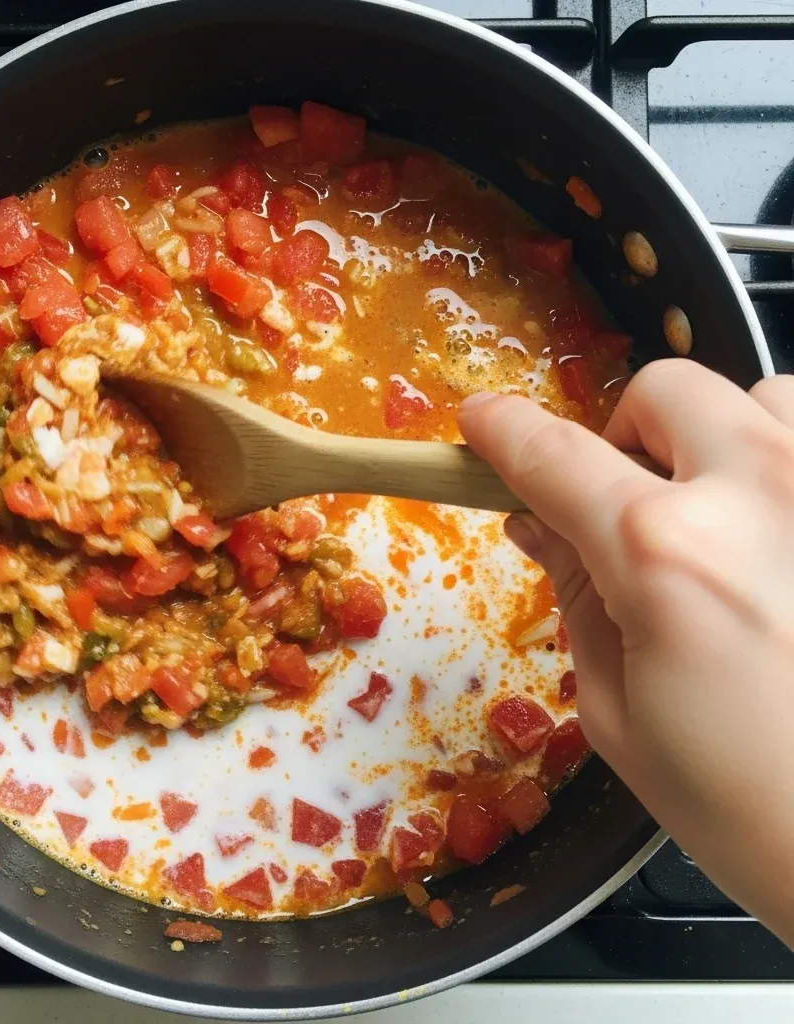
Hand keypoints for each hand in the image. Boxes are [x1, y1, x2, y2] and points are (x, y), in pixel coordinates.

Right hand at [457, 359, 793, 946]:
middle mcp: (761, 493)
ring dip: (721, 440)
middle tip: (627, 506)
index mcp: (666, 555)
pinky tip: (781, 533)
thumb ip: (577, 596)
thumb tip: (540, 524)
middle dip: (624, 437)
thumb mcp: (619, 713)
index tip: (480, 420)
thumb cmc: (749, 810)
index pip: (554, 457)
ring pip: (763, 395)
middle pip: (663, 392)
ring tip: (726, 517)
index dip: (503, 431)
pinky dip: (785, 463)